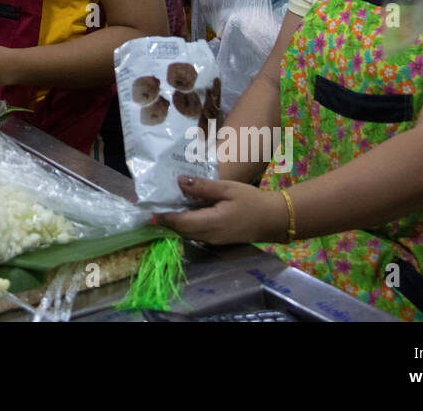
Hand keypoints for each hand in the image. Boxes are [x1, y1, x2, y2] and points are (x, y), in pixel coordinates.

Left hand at [155, 176, 289, 245]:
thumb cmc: (252, 201)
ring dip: (174, 222)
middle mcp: (209, 236)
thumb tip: (179, 181)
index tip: (149, 205)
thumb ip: (203, 187)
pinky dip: (185, 224)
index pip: (180, 222)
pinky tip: (184, 210)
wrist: (273, 219)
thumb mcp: (227, 188)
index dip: (163, 215)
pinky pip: (195, 234)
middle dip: (165, 219)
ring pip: (186, 234)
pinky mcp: (216, 240)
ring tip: (165, 204)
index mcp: (212, 223)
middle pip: (180, 230)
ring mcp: (213, 241)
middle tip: (153, 203)